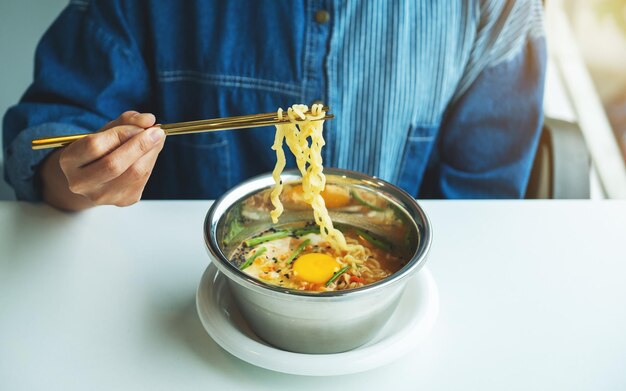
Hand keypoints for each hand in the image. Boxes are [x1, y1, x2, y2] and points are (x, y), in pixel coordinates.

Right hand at [41, 111, 164, 209]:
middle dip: (140, 145)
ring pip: (133, 174)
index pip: (95, 146)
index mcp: (69, 160)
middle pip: (114, 164)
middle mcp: (81, 182)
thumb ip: (127, 121)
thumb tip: (149, 120)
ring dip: (151, 154)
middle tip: (158, 132)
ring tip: (157, 140)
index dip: (122, 133)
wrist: (97, 176)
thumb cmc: (101, 149)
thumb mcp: (107, 130)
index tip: (142, 124)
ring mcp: (101, 196)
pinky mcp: (122, 201)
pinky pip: (143, 181)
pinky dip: (150, 163)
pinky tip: (150, 154)